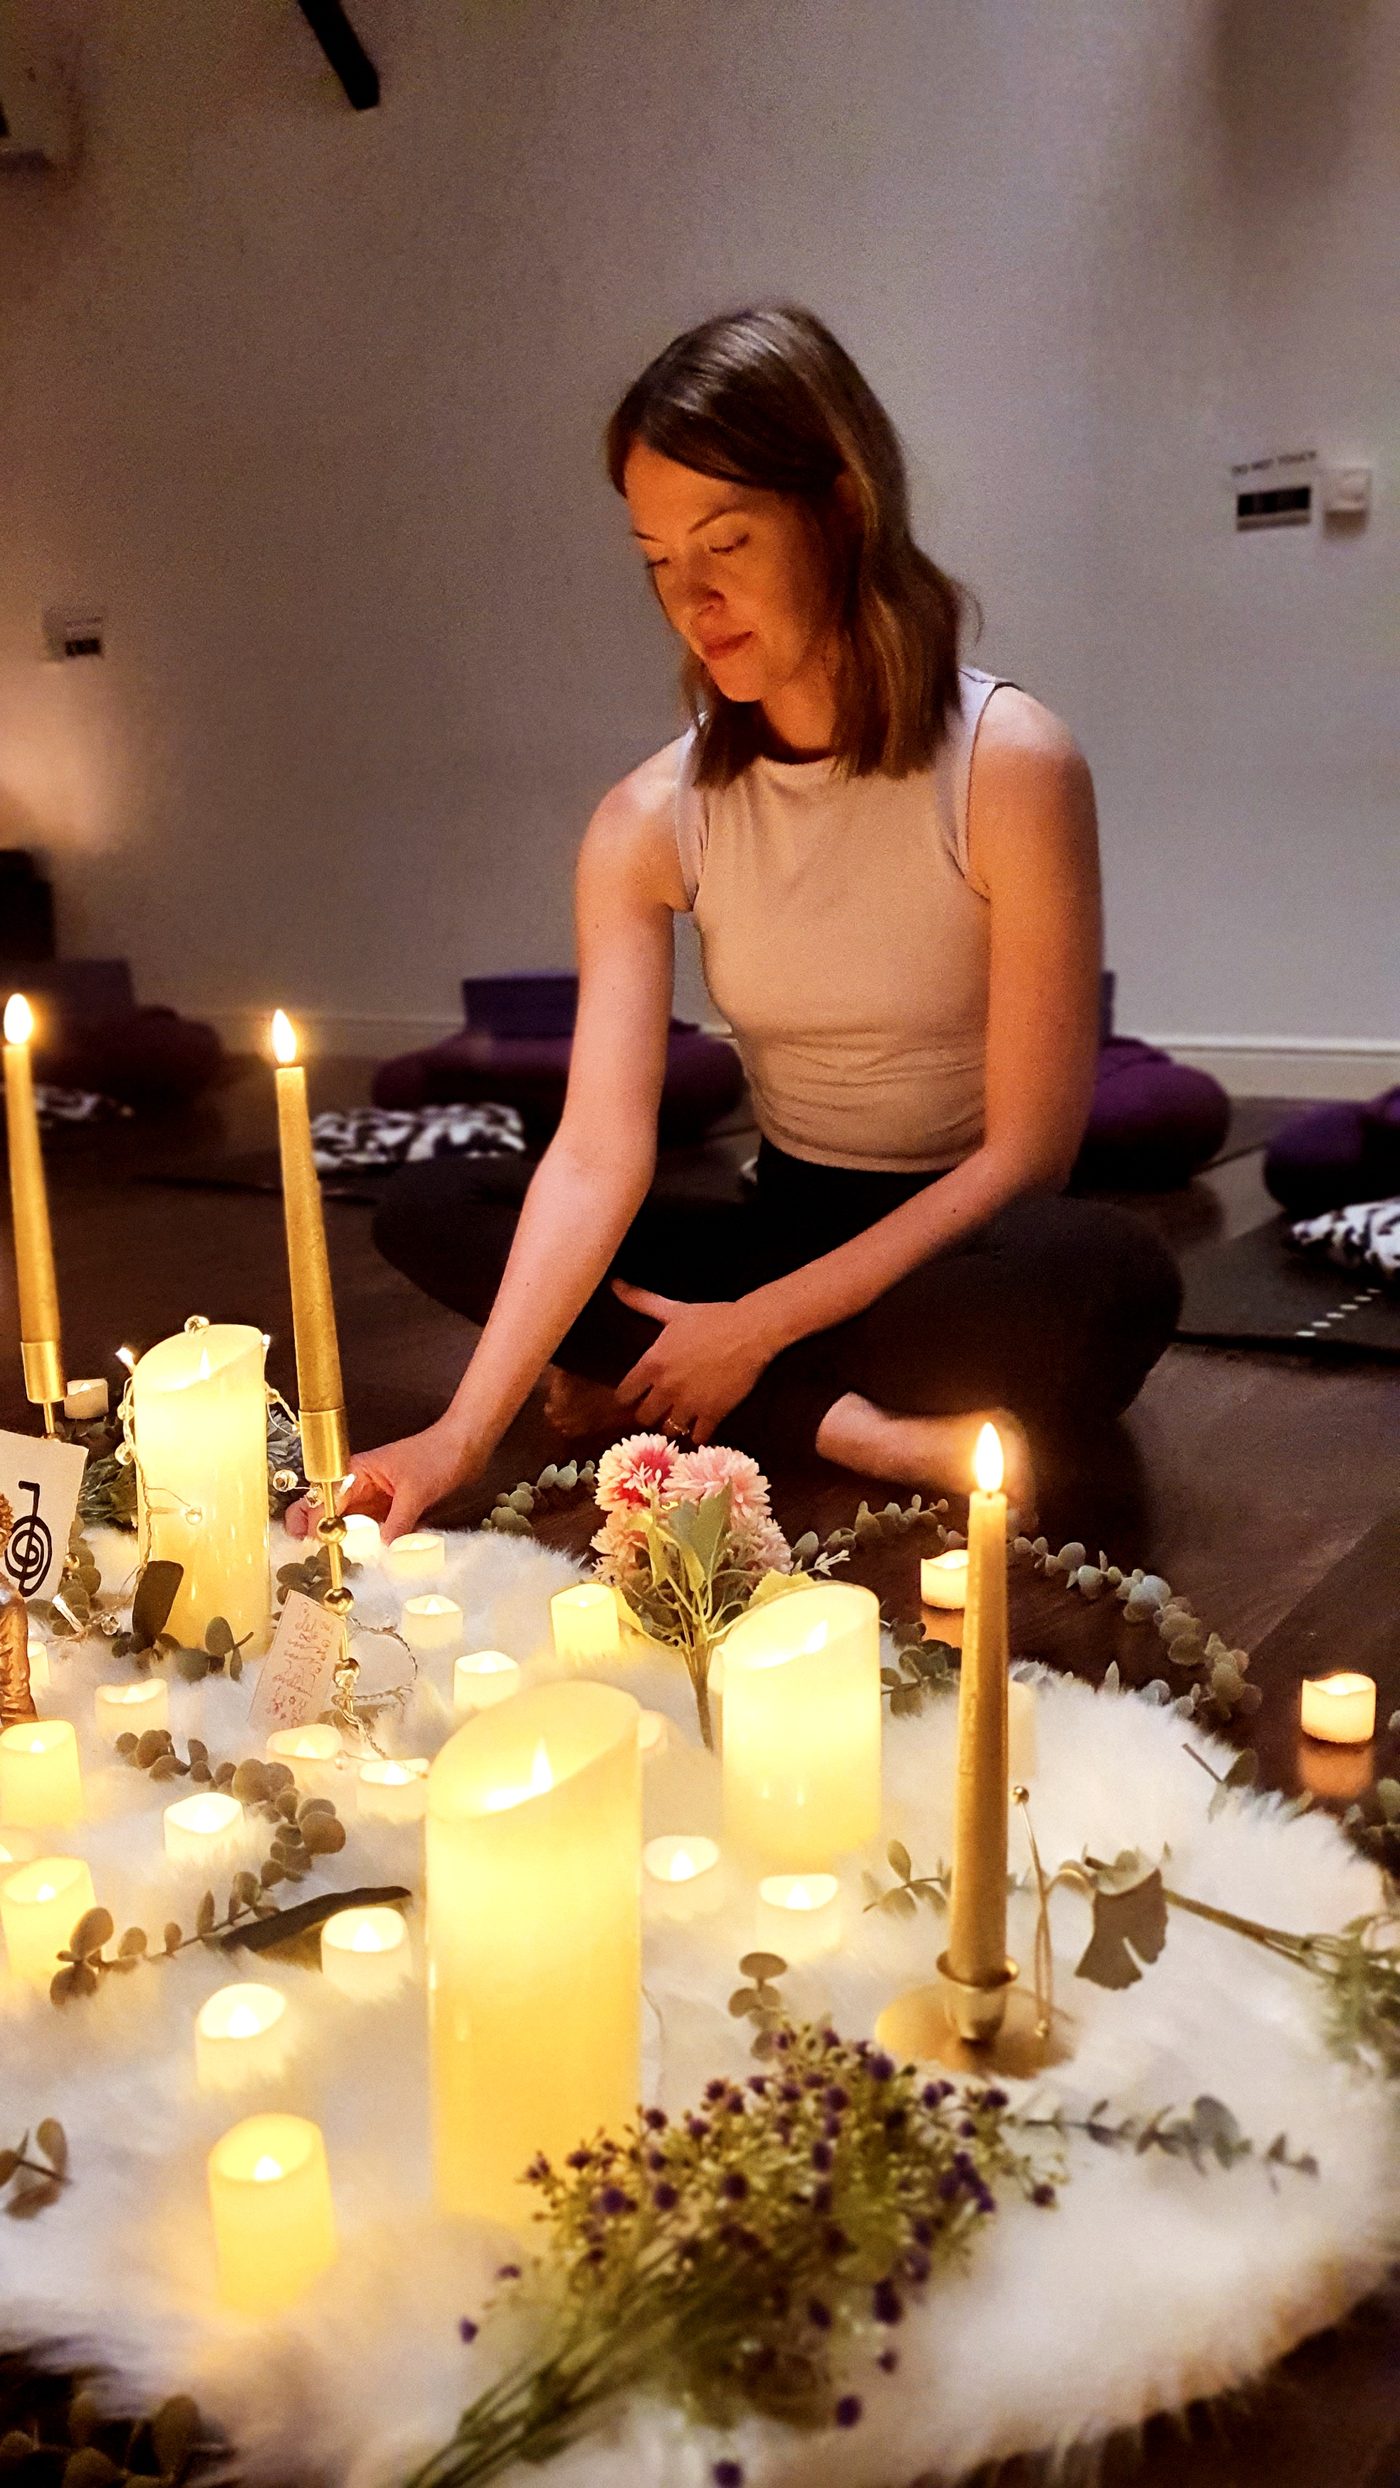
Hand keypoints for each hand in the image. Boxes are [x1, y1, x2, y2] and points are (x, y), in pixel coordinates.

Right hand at [284, 1421, 474, 1544]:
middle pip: (328, 1513)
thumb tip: (384, 1550)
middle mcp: (360, 1487)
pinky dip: (370, 1547)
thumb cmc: (438, 1453)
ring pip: (349, 1527)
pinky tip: (370, 1563)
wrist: (465, 1447)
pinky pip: (374, 1533)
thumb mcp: (416, 1490)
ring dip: (345, 1545)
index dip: (315, 1522)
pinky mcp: (391, 1513)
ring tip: (342, 1567)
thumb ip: (399, 1521)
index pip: (324, 1499)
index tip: (316, 1545)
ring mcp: (375, 1501)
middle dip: (320, 1535)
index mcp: (356, 1471)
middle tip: (319, 1560)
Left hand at [611, 1281, 775, 1443]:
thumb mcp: (673, 1310)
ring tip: (680, 1418)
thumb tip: (614, 1285)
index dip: (628, 1397)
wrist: (751, 1330)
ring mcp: (689, 1403)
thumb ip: (641, 1301)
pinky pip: (697, 1437)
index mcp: (652, 1364)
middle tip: (660, 1408)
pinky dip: (698, 1435)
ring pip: (668, 1429)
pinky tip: (702, 1426)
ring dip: (673, 1424)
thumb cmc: (711, 1318)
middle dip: (650, 1413)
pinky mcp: (713, 1414)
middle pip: (643, 1417)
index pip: (624, 1395)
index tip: (635, 1396)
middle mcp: (665, 1388)